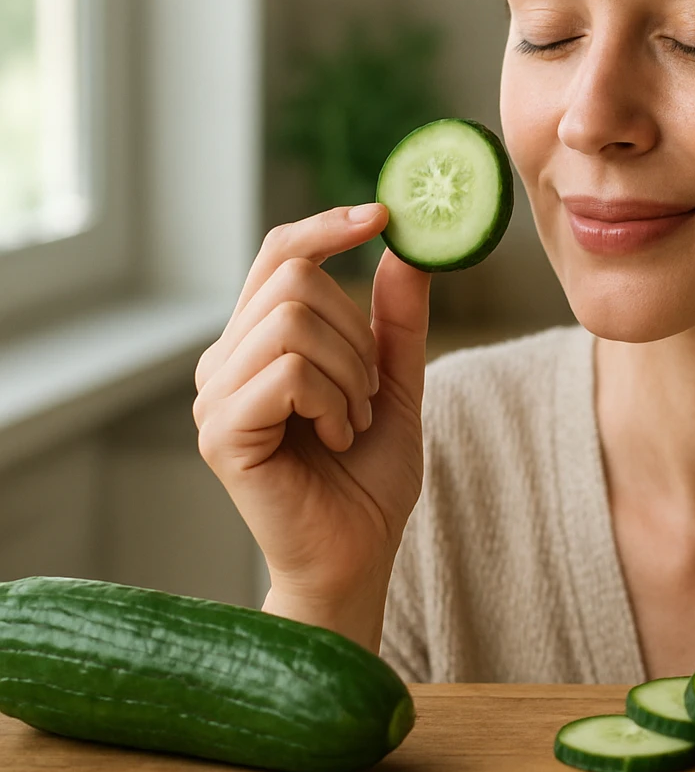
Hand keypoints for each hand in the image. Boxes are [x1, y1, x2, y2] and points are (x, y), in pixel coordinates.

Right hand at [193, 204, 429, 647]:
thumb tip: (403, 248)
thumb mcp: (396, 384)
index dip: (326, 226)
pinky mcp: (220, 433)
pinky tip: (337, 439)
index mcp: (258, 343)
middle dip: (356, 331)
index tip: (382, 216)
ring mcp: (214, 397)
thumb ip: (396, 321)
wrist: (358, 556)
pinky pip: (290, 372)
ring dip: (351, 372)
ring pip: (294, 321)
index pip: (279, 253)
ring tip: (351, 421)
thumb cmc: (368, 477)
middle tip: (367, 393)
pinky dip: (335, 401)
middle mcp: (224, 362)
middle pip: (294, 278)